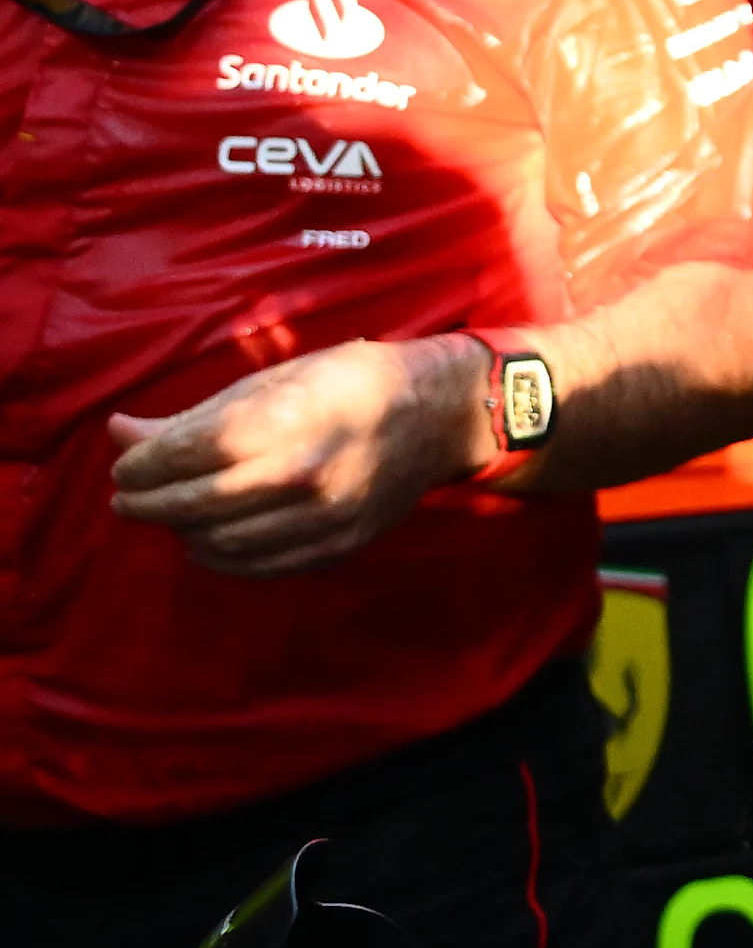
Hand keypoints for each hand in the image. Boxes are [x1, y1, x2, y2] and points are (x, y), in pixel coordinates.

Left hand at [108, 335, 486, 574]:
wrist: (437, 413)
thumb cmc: (348, 382)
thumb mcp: (274, 381)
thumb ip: (196, 416)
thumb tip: (120, 433)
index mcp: (289, 418)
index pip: (187, 454)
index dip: (143, 466)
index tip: (126, 467)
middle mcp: (305, 472)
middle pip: (196, 503)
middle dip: (147, 503)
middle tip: (127, 499)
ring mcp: (324, 515)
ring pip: (222, 542)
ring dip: (182, 532)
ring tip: (171, 515)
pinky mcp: (338, 543)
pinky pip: (260, 565)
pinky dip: (221, 558)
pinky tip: (208, 540)